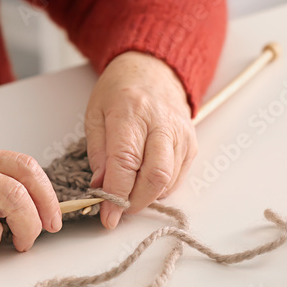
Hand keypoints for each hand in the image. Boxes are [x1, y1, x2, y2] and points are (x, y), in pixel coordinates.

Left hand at [85, 51, 196, 228]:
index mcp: (131, 112)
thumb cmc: (120, 91)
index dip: (116, 195)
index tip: (107, 216)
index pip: (126, 163)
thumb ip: (97, 154)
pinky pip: (177, 178)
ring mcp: (181, 134)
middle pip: (155, 176)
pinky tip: (144, 180)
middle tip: (118, 209)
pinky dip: (159, 188)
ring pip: (168, 182)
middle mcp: (161, 123)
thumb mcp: (95, 115)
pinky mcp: (191, 144)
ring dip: (146, 197)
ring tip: (128, 192)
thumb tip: (101, 189)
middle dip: (134, 202)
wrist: (154, 70)